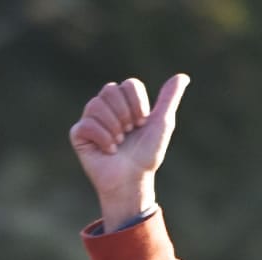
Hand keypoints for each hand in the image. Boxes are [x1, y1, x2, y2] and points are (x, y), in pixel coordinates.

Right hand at [69, 74, 188, 229]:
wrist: (132, 181)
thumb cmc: (146, 155)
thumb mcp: (162, 124)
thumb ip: (169, 99)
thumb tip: (183, 76)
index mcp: (123, 101)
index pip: (130, 84)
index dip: (138, 106)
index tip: (141, 125)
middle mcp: (105, 106)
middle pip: (111, 89)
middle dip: (125, 115)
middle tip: (129, 134)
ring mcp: (90, 119)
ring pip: (97, 104)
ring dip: (114, 127)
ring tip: (119, 143)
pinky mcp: (79, 134)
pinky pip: (87, 124)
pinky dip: (102, 139)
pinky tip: (108, 151)